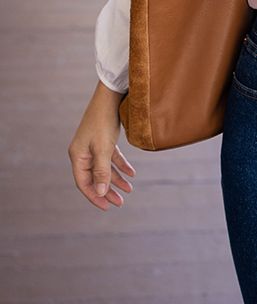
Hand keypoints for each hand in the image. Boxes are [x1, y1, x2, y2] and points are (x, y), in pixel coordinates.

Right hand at [68, 81, 135, 210]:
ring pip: (105, 169)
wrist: (111, 96)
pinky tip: (132, 173)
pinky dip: (121, 165)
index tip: (107, 207)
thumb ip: (102, 171)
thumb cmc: (104, 121)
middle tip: (120, 203)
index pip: (84, 183)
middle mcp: (83, 153)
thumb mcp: (103, 149)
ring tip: (129, 190)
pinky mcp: (104, 140)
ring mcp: (93, 147)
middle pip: (95, 178)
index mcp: (77, 156)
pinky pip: (111, 158)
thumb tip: (100, 192)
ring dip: (116, 180)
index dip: (95, 196)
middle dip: (107, 191)